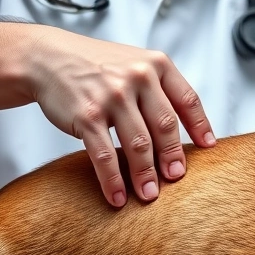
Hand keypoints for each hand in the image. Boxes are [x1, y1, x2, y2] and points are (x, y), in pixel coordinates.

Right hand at [26, 28, 216, 206]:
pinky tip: (118, 197)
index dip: (201, 127)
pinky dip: (113, 181)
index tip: (209, 149)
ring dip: (146, 176)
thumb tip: (193, 132)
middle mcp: (137, 77)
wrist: (46, 57)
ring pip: (139, 145)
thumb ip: (162, 90)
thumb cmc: (97, 66)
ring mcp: (112, 97)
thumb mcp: (135, 64)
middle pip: (166, 127)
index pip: (188, 100)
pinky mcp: (87, 116)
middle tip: (177, 178)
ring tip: (150, 195)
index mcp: (156, 65)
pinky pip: (105, 156)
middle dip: (173, 157)